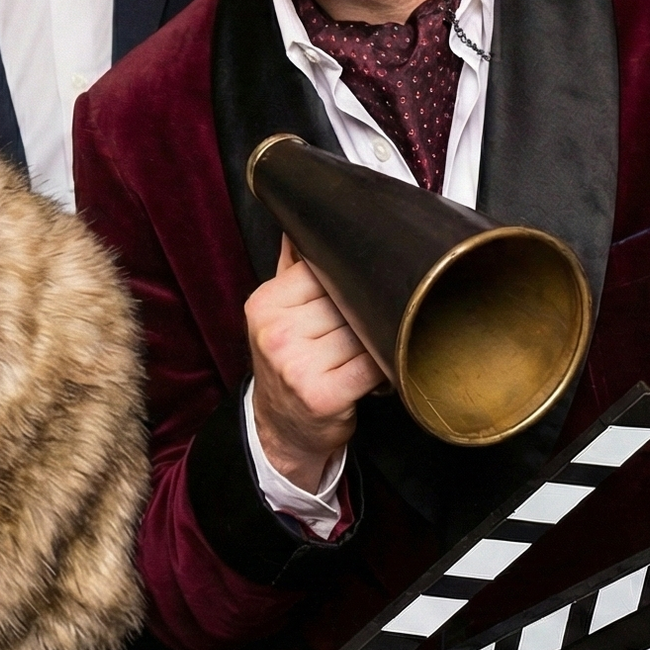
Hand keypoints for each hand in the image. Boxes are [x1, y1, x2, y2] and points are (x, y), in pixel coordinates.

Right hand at [247, 237, 385, 491]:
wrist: (281, 430)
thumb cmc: (289, 365)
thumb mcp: (280, 314)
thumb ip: (293, 266)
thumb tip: (304, 219)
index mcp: (265, 304)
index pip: (324, 271)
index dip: (349, 282)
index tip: (357, 294)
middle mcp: (275, 332)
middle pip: (347, 302)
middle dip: (365, 314)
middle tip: (366, 327)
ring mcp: (296, 365)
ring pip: (363, 332)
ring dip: (377, 341)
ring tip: (369, 351)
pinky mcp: (322, 395)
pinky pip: (372, 365)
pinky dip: (384, 368)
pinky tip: (378, 372)